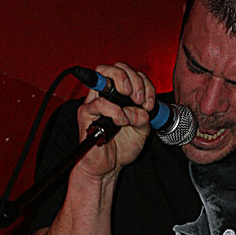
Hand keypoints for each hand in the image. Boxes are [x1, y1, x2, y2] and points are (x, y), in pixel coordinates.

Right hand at [75, 62, 155, 178]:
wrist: (108, 167)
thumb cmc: (121, 147)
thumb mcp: (142, 130)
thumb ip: (144, 116)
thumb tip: (142, 109)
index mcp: (120, 96)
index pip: (130, 74)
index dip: (143, 83)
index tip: (149, 103)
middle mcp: (106, 94)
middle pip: (116, 67)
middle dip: (134, 79)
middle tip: (140, 99)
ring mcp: (95, 101)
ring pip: (104, 73)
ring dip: (125, 88)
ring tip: (131, 112)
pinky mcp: (86, 113)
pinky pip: (99, 103)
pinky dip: (115, 111)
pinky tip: (121, 121)